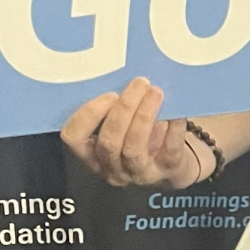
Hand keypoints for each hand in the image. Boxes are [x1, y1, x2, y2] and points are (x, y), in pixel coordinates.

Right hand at [60, 77, 201, 188]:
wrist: (175, 163)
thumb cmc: (140, 135)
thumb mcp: (121, 123)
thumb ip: (114, 106)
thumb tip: (122, 74)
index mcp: (91, 154)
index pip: (73, 137)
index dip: (88, 115)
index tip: (110, 93)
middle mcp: (111, 169)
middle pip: (108, 142)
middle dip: (123, 109)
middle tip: (139, 83)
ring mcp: (138, 174)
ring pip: (133, 147)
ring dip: (144, 116)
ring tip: (155, 92)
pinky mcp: (166, 172)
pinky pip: (168, 150)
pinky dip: (173, 128)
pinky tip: (177, 112)